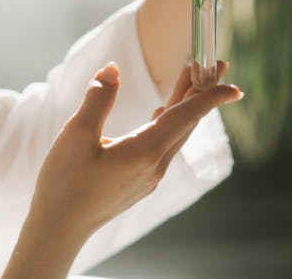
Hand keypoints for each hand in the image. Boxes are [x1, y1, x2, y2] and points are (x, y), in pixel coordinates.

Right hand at [3, 63, 240, 278]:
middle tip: (216, 65)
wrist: (60, 226)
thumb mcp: (76, 135)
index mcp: (144, 152)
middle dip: (202, 93)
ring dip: (185, 106)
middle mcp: (154, 166)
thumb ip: (98, 99)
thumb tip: (112, 69)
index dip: (209, 97)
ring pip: (175, 134)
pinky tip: (162, 113)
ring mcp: (149, 176)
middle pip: (186, 123)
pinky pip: (163, 146)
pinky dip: (170, 123)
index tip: (232, 83)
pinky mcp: (140, 181)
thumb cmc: (64, 183)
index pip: (185, 117)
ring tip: (190, 80)